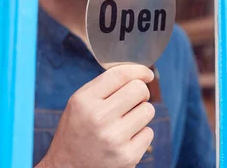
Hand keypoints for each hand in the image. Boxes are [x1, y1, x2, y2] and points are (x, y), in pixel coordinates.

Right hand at [36, 64, 155, 167]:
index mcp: (84, 101)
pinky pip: (149, 133)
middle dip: (140, 93)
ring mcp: (114, 138)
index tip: (146, 74)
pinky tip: (125, 141)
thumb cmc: (77, 133)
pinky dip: (140, 135)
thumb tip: (140, 74)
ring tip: (124, 124)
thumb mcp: (79, 104)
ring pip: (148, 110)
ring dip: (140, 114)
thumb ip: (105, 87)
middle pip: (139, 90)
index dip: (138, 70)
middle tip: (132, 102)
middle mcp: (98, 118)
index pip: (119, 75)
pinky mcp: (128, 156)